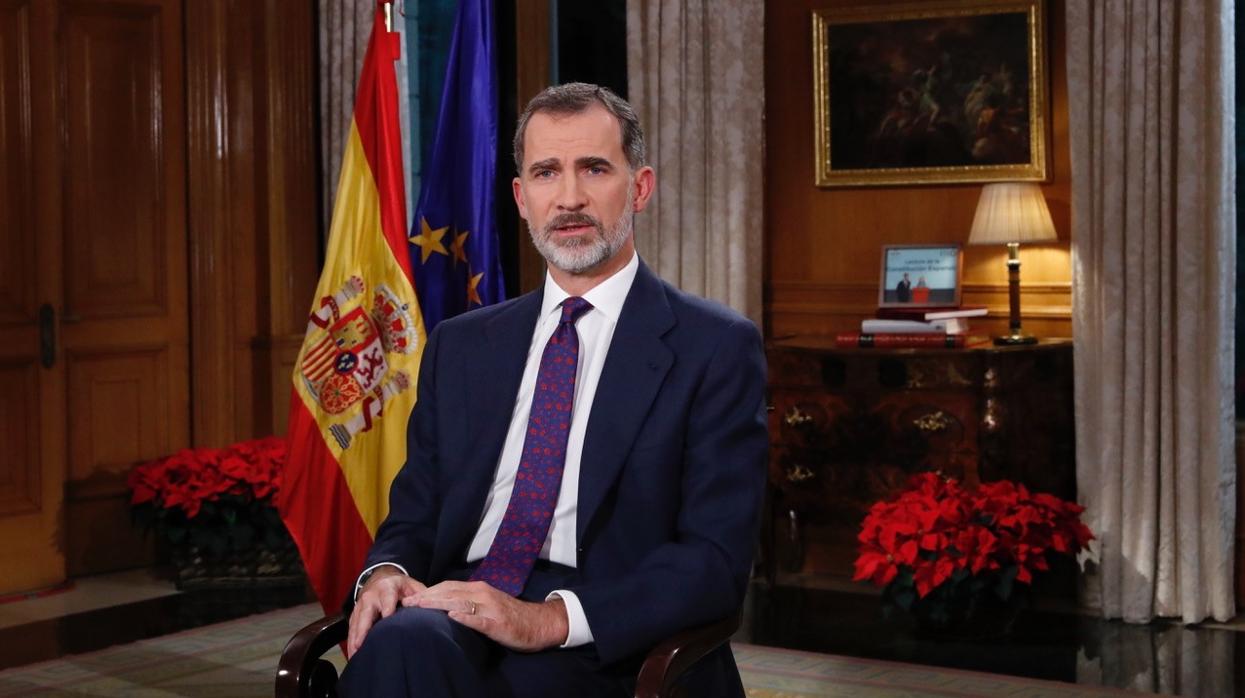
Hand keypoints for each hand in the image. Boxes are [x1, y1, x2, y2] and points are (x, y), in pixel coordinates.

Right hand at [346, 568, 426, 658]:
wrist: (382, 578)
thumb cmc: (400, 585)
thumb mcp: (412, 585)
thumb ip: (420, 597)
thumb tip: (429, 608)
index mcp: (387, 587)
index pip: (388, 597)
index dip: (387, 607)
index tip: (387, 617)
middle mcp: (371, 596)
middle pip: (366, 613)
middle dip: (363, 629)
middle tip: (360, 644)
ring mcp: (361, 605)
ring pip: (356, 622)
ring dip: (354, 639)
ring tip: (355, 655)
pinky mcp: (356, 613)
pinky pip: (352, 627)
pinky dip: (351, 641)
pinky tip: (353, 655)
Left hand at [407, 580, 568, 651]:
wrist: (539, 623)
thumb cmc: (511, 616)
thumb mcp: (488, 605)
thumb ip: (469, 603)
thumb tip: (445, 606)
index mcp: (479, 589)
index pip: (448, 587)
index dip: (428, 591)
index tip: (410, 597)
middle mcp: (483, 594)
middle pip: (450, 592)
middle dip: (427, 596)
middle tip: (407, 602)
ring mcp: (491, 608)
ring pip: (461, 602)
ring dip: (439, 604)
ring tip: (421, 606)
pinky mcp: (498, 623)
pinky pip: (480, 619)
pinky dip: (466, 617)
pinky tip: (453, 617)